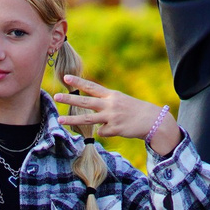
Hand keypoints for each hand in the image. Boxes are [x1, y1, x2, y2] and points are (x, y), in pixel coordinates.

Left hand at [53, 75, 179, 154]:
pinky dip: (106, 132)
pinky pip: (102, 132)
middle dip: (70, 99)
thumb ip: (105, 103)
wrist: (153, 121)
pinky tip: (117, 129)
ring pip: (87, 119)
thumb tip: (90, 111)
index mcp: (111, 95)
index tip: (66, 77)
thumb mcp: (120, 101)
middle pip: (86, 102)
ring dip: (72, 120)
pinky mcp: (115, 129)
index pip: (92, 87)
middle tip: (56, 96)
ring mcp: (112, 117)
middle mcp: (110, 105)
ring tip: (60, 120)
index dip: (79, 82)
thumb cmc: (135, 110)